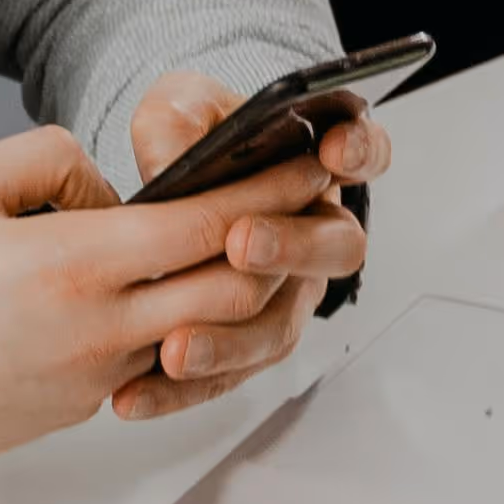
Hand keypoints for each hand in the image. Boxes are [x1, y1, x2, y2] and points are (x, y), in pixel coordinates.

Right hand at [0, 119, 363, 501]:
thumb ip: (48, 160)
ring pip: (198, 332)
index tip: (307, 163)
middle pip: (232, 288)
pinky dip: (169, 327)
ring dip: (227, 291)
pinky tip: (149, 296)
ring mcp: (93, 378)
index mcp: (77, 263)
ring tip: (234, 248)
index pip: (210, 224)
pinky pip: (146, 360)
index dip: (269, 190)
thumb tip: (104, 184)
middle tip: (302, 205)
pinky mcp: (74, 409)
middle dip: (276, 243)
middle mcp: (100, 329)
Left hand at [107, 68, 392, 424]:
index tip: (335, 151)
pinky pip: (231, 373)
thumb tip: (169, 166)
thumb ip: (176, 124)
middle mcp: (315, 234)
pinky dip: (184, 389)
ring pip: (282, 325)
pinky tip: (139, 393)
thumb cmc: (190, 142)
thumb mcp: (177, 109)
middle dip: (291, 247)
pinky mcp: (247, 341)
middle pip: (334, 249)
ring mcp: (287, 294)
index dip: (360, 152)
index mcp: (314, 166)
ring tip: (178, 348)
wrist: (161, 203)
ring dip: (233, 339)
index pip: (364, 152)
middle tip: (242, 244)